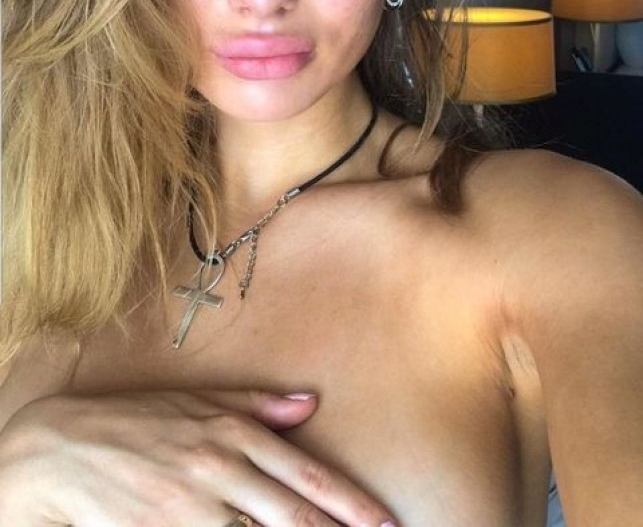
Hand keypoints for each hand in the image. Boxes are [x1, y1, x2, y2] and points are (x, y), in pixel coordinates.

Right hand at [0, 388, 396, 525]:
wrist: (64, 448)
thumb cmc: (139, 420)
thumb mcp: (198, 400)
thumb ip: (257, 404)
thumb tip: (309, 402)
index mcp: (232, 432)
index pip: (306, 473)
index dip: (350, 503)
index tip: (384, 523)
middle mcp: (219, 468)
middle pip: (293, 515)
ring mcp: (192, 507)